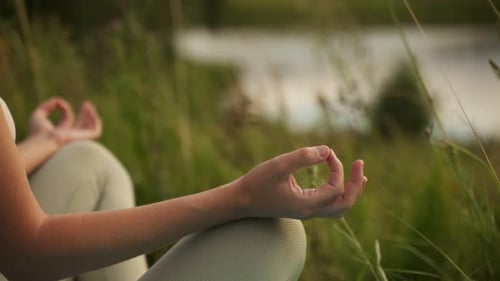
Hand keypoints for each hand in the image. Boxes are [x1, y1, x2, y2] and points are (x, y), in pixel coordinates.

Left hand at [28, 97, 101, 145]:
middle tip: (85, 103)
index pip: (67, 119)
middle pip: (82, 124)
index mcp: (60, 133)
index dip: (64, 109)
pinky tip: (91, 111)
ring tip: (88, 105)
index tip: (58, 102)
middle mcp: (71, 137)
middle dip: (84, 114)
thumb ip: (45, 106)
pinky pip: (96, 131)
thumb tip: (57, 100)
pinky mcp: (85, 139)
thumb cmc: (38, 132)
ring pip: (90, 127)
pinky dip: (95, 120)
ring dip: (91, 115)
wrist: (44, 142)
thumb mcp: (38, 115)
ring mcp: (78, 139)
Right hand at [237, 145, 366, 218]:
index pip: (336, 188)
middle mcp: (310, 212)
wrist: (240, 200)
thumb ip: (303, 157)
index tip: (327, 152)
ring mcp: (306, 211)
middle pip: (344, 204)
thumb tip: (327, 150)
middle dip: (355, 184)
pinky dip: (339, 193)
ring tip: (360, 176)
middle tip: (360, 164)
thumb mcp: (279, 165)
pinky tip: (338, 180)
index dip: (337, 168)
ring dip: (351, 191)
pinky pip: (329, 205)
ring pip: (338, 208)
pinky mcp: (301, 207)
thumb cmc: (257, 183)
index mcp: (307, 205)